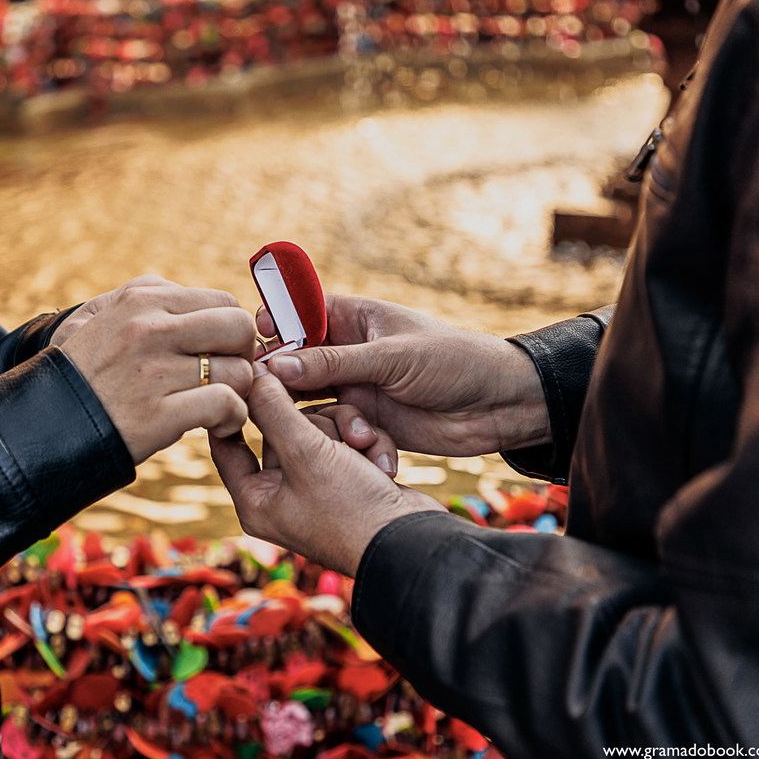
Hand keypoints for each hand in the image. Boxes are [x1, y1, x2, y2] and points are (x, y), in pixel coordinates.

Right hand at [62, 277, 256, 463]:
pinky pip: (227, 405)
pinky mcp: (157, 414)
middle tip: (229, 378)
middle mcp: (149, 328)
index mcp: (141, 298)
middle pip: (239, 328)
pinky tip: (217, 426)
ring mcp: (153, 370)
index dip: (233, 330)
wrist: (41, 422)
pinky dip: (232, 419)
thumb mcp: (104, 315)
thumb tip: (206, 304)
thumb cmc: (82, 372)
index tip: (224, 353)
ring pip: (239, 370)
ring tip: (221, 406)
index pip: (223, 300)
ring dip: (240, 394)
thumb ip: (153, 300)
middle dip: (244, 356)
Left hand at [211, 364, 441, 576]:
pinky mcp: (348, 481)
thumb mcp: (306, 452)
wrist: (413, 543)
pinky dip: (366, 445)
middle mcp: (281, 496)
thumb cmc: (351, 508)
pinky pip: (346, 444)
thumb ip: (273, 408)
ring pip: (319, 430)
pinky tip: (381, 460)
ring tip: (365, 443)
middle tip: (338, 429)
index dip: (235, 409)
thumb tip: (249, 374)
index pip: (226, 444)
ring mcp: (316, 489)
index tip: (248, 378)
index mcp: (256, 500)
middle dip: (316, 422)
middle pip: (281, 429)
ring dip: (346, 429)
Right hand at [258, 294, 548, 456]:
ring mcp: (354, 387)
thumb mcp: (393, 357)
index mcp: (355, 317)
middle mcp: (347, 352)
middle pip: (294, 359)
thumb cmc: (454, 362)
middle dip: (281, 377)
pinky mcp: (364, 422)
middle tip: (265, 392)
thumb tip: (277, 363)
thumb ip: (335, 363)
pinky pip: (333, 430)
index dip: (274, 323)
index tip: (258, 339)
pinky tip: (362, 445)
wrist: (500, 407)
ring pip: (309, 400)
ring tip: (323, 423)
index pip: (299, 312)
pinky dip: (340, 439)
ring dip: (311, 414)